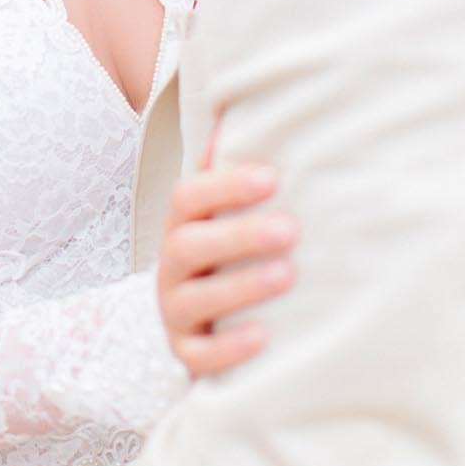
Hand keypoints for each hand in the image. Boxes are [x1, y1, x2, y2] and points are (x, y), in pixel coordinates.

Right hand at [157, 162, 297, 378]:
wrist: (192, 321)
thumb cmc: (226, 251)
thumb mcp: (226, 210)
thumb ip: (234, 166)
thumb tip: (247, 107)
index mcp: (183, 224)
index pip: (188, 197)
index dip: (225, 186)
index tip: (272, 178)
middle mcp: (173, 267)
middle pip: (189, 246)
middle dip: (240, 236)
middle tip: (291, 229)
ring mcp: (175, 314)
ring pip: (195, 302)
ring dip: (242, 286)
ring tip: (288, 275)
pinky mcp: (186, 356)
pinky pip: (200, 358)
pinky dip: (230, 348)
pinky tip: (265, 336)